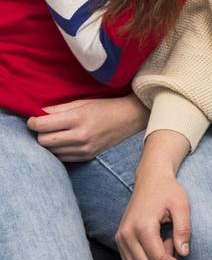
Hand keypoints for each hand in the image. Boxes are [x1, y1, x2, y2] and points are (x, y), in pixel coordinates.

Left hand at [28, 95, 147, 160]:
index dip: (33, 122)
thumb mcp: (82, 102)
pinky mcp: (86, 157)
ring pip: (50, 151)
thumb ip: (58, 109)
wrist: (130, 118)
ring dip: (49, 142)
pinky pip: (61, 157)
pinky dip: (58, 150)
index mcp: (78, 118)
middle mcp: (80, 136)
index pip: (42, 125)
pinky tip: (64, 141)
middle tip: (45, 126)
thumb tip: (37, 113)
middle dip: (40, 133)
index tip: (33, 119)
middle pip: (43, 140)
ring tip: (55, 133)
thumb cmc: (105, 106)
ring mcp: (83, 149)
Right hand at [115, 130, 191, 259]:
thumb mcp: (182, 205)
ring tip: (165, 240)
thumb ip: (184, 229)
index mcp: (143, 226)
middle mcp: (127, 234)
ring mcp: (120, 237)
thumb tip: (184, 253)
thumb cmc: (168, 190)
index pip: (158, 259)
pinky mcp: (119, 238)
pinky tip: (155, 243)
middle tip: (174, 242)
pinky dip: (144, 259)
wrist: (151, 178)